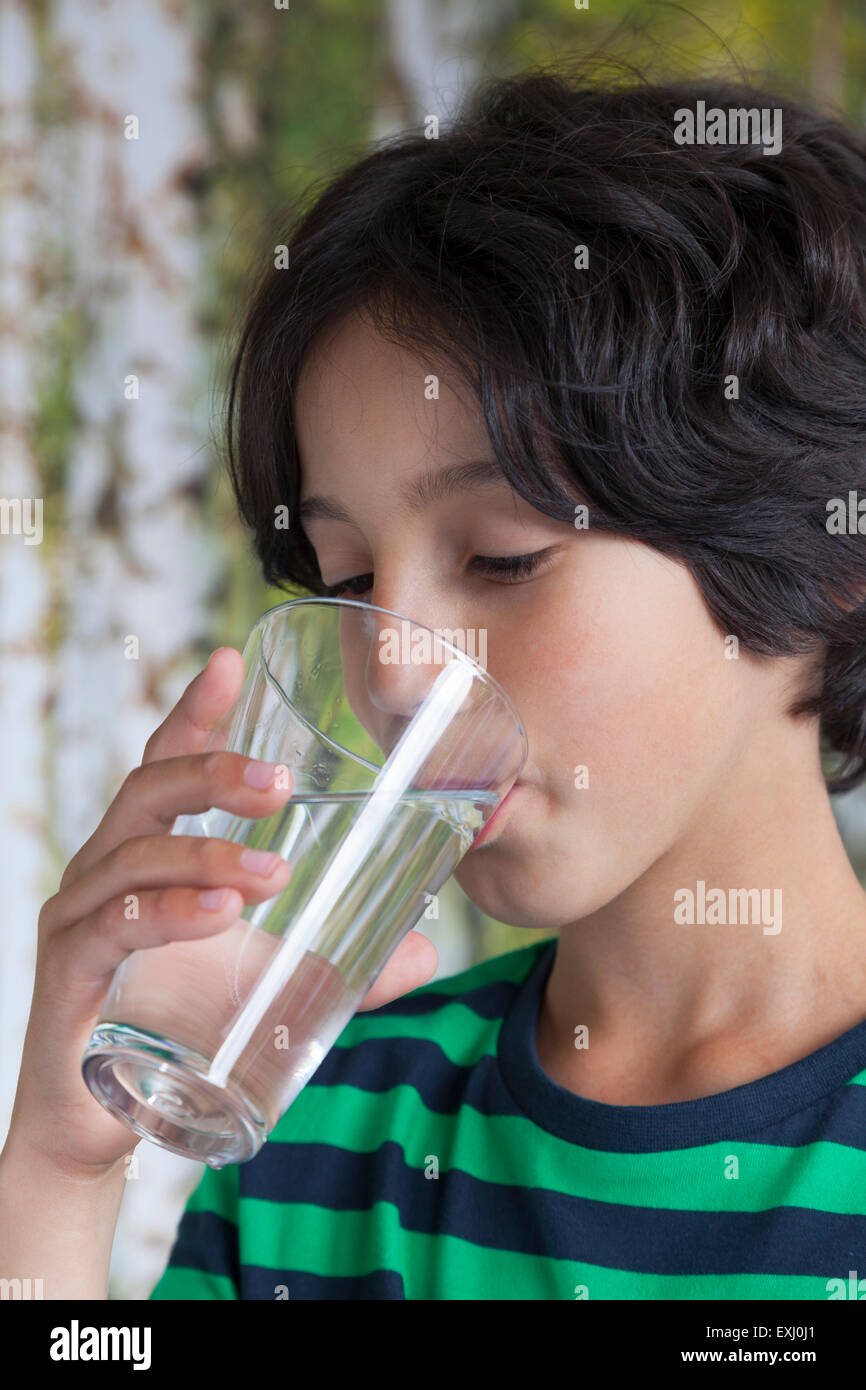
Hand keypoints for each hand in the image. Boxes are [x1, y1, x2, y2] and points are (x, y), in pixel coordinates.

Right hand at [4, 647, 437, 1178]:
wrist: (105, 1126)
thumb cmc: (178, 1031)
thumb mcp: (266, 987)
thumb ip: (343, 969)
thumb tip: (428, 952)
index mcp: (149, 855)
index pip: (166, 766)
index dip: (196, 713)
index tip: (230, 661)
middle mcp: (106, 871)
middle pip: (148, 790)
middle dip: (211, 772)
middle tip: (278, 782)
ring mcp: (79, 918)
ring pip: (134, 855)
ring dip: (205, 855)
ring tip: (270, 875)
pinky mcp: (67, 973)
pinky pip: (110, 926)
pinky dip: (164, 913)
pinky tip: (214, 916)